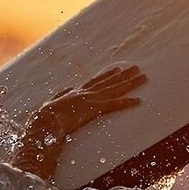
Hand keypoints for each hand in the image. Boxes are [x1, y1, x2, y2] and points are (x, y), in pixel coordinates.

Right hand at [17, 63, 145, 178]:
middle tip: (137, 68)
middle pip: (110, 82)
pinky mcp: (94, 109)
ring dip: (131, 84)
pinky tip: (138, 101)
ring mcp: (92, 99)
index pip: (96, 81)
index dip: (108, 75)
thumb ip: (61, 95)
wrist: (45, 121)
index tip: (117, 69)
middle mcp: (87, 93)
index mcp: (77, 92)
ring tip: (143, 77)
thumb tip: (68, 88)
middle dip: (124, 75)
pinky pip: (115, 105)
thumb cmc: (46, 117)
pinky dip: (127, 103)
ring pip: (116, 89)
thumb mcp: (52, 103)